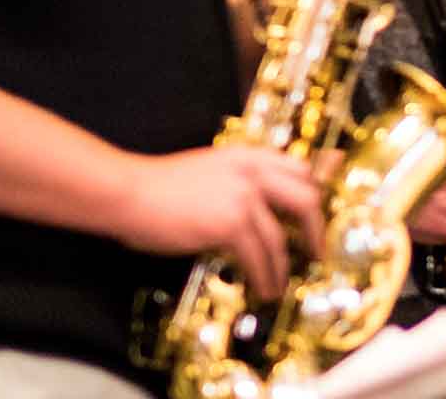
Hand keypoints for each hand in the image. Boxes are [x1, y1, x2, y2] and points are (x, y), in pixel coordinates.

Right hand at [117, 147, 324, 301]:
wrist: (129, 192)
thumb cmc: (158, 186)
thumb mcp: (209, 169)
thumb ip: (237, 180)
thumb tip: (257, 211)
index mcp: (248, 156)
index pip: (299, 170)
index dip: (312, 194)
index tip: (315, 216)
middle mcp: (253, 172)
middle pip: (306, 199)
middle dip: (316, 230)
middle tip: (316, 251)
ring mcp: (244, 197)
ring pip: (281, 238)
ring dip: (283, 267)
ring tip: (280, 284)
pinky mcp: (231, 224)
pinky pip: (260, 257)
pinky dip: (265, 277)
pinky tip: (262, 289)